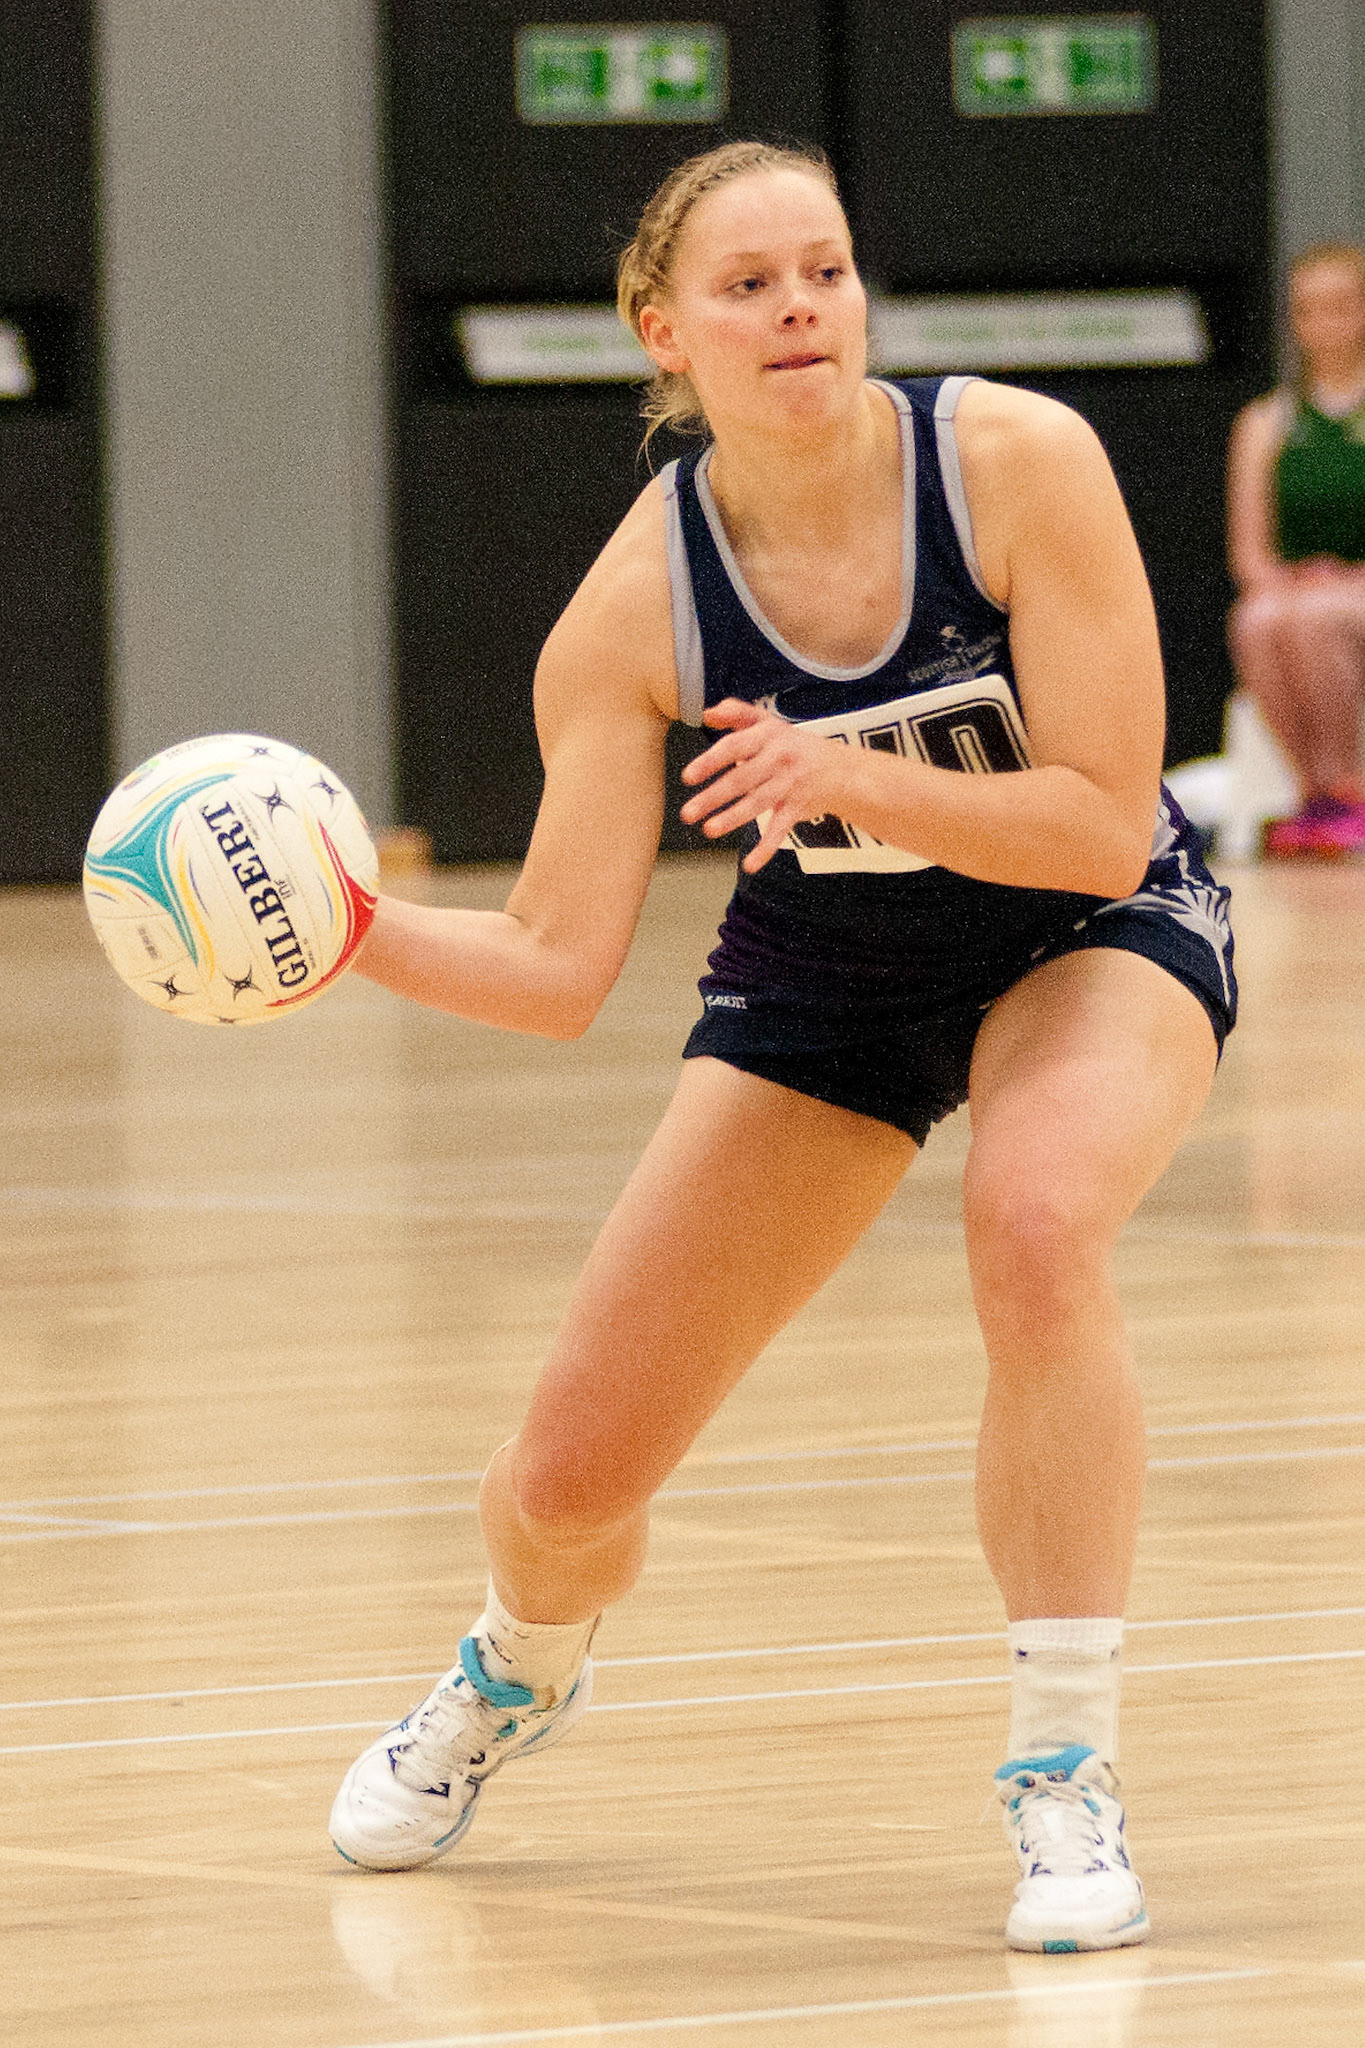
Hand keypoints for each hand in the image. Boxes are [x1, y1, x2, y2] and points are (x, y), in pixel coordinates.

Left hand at [679, 699, 846, 871]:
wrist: (840, 770)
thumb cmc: (792, 745)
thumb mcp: (768, 723)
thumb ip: (736, 714)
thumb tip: (706, 713)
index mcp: (768, 736)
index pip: (735, 747)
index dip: (711, 762)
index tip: (688, 777)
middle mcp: (779, 759)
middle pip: (742, 779)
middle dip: (713, 797)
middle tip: (687, 813)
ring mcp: (789, 785)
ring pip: (758, 804)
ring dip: (732, 818)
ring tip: (709, 830)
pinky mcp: (797, 808)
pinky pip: (780, 830)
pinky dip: (766, 848)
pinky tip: (749, 864)